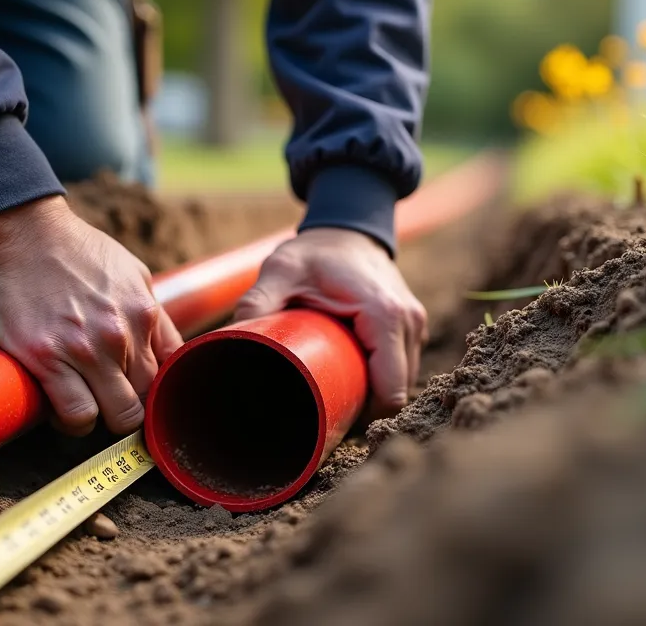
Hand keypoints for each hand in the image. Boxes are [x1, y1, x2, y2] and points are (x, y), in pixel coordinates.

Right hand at [0, 196, 183, 435]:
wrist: (24, 233)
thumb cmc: (76, 252)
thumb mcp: (133, 275)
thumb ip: (153, 317)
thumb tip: (167, 354)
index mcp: (145, 315)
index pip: (169, 377)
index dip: (154, 394)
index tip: (138, 396)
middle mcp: (121, 335)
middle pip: (146, 402)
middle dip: (129, 409)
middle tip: (107, 402)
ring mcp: (85, 349)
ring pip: (116, 416)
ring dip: (102, 417)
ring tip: (83, 405)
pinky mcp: (47, 358)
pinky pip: (76, 414)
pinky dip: (72, 421)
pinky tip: (61, 408)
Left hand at [233, 227, 427, 419]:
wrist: (346, 228)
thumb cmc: (316, 252)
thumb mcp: (282, 269)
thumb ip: (258, 299)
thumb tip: (230, 337)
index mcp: (385, 315)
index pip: (390, 390)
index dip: (364, 412)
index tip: (331, 416)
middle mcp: (409, 322)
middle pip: (397, 391)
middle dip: (366, 407)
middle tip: (326, 409)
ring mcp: (414, 325)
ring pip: (403, 382)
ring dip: (376, 394)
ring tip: (338, 394)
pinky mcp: (411, 327)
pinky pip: (402, 367)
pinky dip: (382, 379)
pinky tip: (355, 379)